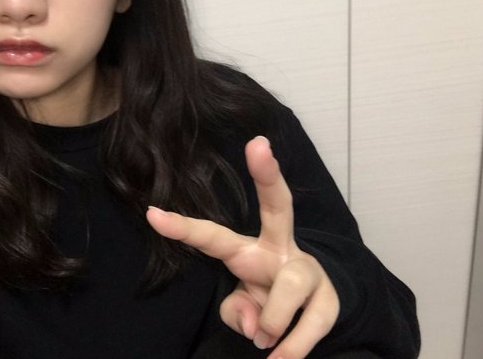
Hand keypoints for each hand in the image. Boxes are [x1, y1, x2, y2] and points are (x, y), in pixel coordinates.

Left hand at [146, 136, 338, 358]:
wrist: (313, 313)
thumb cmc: (266, 300)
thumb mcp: (242, 308)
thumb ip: (238, 312)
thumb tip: (257, 324)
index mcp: (247, 250)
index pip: (212, 235)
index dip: (183, 227)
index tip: (152, 213)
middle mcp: (279, 247)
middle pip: (278, 204)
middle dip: (268, 176)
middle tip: (258, 144)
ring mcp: (308, 268)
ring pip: (290, 285)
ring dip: (273, 320)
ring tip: (266, 343)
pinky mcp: (331, 297)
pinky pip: (312, 323)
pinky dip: (292, 348)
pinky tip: (282, 357)